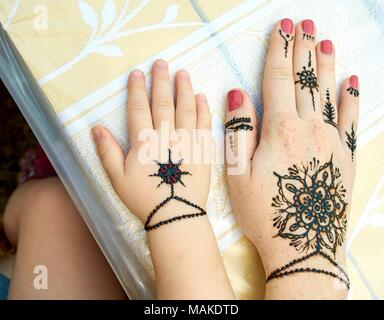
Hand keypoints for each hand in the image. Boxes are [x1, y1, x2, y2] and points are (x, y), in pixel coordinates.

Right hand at [92, 60, 210, 228]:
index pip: (139, 109)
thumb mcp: (118, 178)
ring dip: (183, 90)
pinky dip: (203, 110)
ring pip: (186, 109)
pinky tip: (201, 97)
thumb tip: (96, 127)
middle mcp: (166, 137)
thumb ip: (107, 151)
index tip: (137, 73)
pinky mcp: (203, 151)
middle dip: (161, 81)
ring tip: (183, 73)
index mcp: (144, 143)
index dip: (137, 89)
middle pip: (163, 104)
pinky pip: (204, 125)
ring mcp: (187, 142)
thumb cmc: (144, 199)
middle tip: (162, 63)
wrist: (176, 215)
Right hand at [225, 19, 357, 298]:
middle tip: (304, 22)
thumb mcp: (238, 174)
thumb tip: (237, 94)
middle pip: (306, 80)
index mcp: (281, 130)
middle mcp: (309, 128)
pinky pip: (350, 119)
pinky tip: (352, 80)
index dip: (279, 51)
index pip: (279, 80)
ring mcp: (331, 141)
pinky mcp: (345, 156)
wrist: (304, 245)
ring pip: (328, 93)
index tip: (282, 27)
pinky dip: (351, 98)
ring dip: (326, 64)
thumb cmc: (266, 211)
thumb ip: (239, 131)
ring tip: (325, 40)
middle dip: (303, 48)